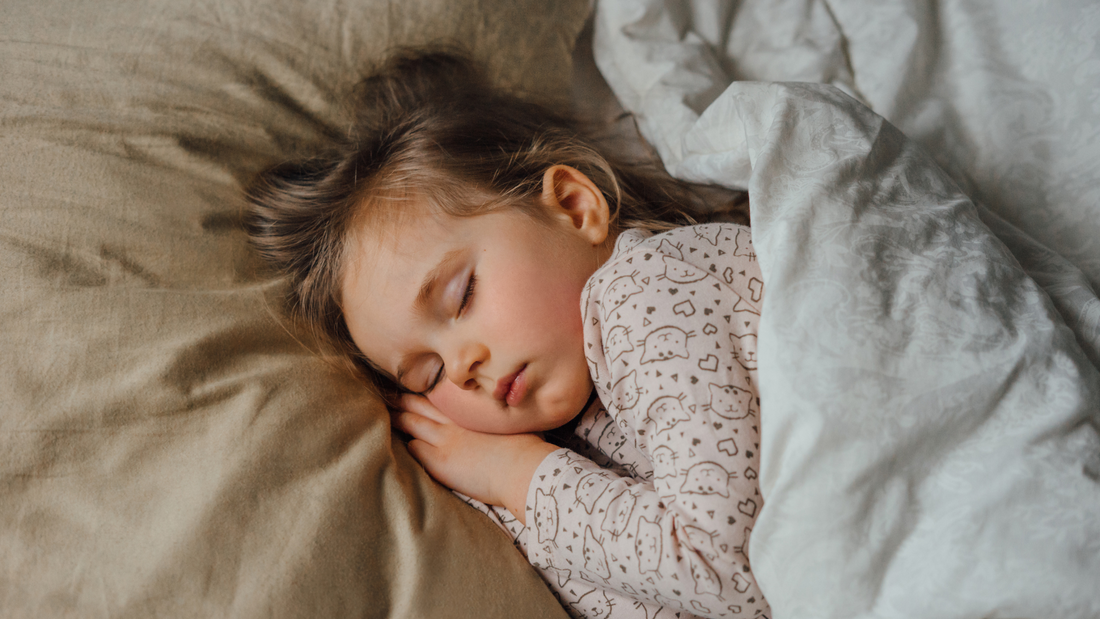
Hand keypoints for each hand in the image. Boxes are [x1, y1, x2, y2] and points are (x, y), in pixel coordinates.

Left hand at [391, 394, 557, 523]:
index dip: (424, 393)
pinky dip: (406, 445)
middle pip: (420, 406)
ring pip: (412, 424)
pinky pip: (414, 450)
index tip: (413, 389)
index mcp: (470, 412)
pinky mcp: (440, 462)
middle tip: (387, 394)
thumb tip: (508, 411)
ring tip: (386, 414)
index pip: (439, 398)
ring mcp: (444, 440)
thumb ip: (500, 417)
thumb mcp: (512, 423)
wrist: (523, 468)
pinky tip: (397, 444)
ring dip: (398, 419)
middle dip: (402, 401)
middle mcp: (454, 422)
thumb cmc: (527, 446)